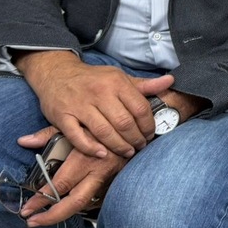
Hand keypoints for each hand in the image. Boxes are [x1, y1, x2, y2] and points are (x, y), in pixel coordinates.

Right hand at [16, 51, 174, 158]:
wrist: (57, 73)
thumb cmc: (94, 79)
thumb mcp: (119, 77)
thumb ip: (144, 85)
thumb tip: (170, 81)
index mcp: (116, 82)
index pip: (140, 108)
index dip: (148, 125)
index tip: (150, 134)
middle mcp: (99, 92)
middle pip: (124, 122)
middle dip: (135, 139)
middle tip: (140, 146)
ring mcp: (79, 105)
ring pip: (103, 131)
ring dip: (118, 146)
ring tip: (127, 152)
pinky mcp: (62, 116)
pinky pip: (78, 137)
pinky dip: (90, 148)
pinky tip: (102, 154)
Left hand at [17, 126, 126, 226]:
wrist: (131, 123)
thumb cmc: (98, 122)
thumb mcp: (72, 123)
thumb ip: (47, 134)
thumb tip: (23, 141)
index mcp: (86, 156)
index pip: (60, 184)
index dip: (41, 198)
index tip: (27, 208)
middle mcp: (99, 171)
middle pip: (76, 202)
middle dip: (52, 216)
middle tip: (33, 221)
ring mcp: (110, 178)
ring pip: (87, 204)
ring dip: (66, 212)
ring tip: (46, 217)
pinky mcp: (116, 181)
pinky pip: (97, 198)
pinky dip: (81, 204)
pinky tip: (68, 205)